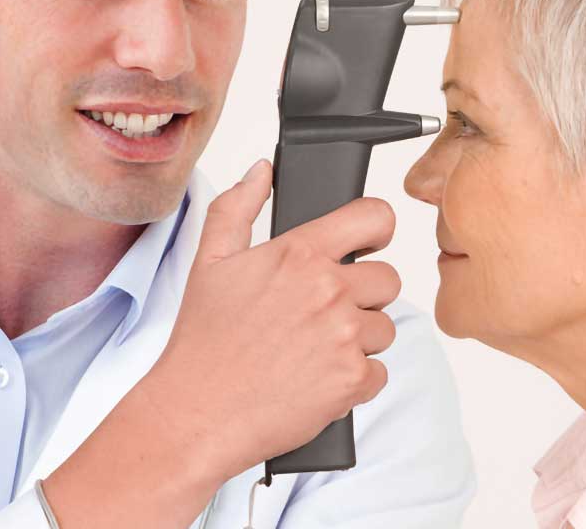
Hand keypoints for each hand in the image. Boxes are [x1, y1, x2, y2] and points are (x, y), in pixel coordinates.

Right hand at [42, 159, 399, 528]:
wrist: (197, 413)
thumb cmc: (203, 340)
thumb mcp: (211, 260)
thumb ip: (238, 205)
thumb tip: (261, 171)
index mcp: (300, 254)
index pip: (374, 217)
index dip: (376, 228)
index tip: (368, 242)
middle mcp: (329, 289)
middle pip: (388, 278)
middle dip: (363, 294)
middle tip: (325, 311)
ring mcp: (344, 336)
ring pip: (385, 327)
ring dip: (360, 339)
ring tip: (314, 348)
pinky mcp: (351, 380)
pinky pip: (379, 372)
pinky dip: (355, 380)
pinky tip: (318, 378)